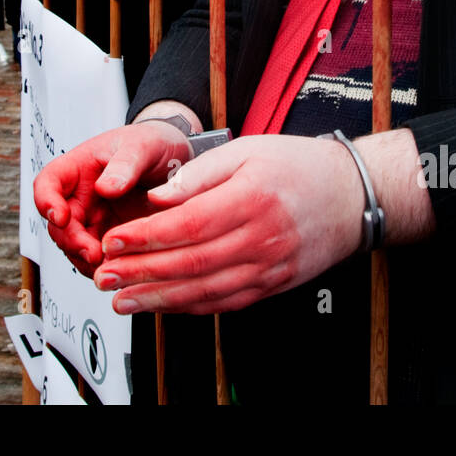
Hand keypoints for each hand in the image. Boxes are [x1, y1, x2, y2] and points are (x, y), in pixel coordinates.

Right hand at [32, 122, 194, 276]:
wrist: (177, 158)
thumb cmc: (153, 142)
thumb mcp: (143, 145)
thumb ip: (125, 164)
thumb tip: (104, 189)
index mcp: (79, 168)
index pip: (48, 184)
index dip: (46, 202)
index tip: (60, 217)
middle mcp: (81, 197)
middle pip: (59, 225)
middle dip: (71, 242)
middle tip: (93, 254)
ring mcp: (95, 220)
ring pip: (76, 247)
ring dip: (86, 260)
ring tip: (110, 267)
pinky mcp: (113, 238)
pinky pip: (101, 258)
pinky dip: (107, 267)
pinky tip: (123, 269)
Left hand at [91, 135, 366, 315]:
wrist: (351, 194)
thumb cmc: (298, 165)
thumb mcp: (247, 149)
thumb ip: (198, 173)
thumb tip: (157, 197)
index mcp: (252, 198)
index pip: (188, 225)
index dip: (146, 238)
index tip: (113, 241)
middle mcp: (262, 238)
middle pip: (191, 263)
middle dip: (140, 273)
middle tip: (104, 276)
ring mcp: (269, 267)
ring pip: (205, 291)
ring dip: (158, 299)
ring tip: (121, 299)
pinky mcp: (272, 285)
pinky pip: (225, 302)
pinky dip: (189, 306)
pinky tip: (162, 304)